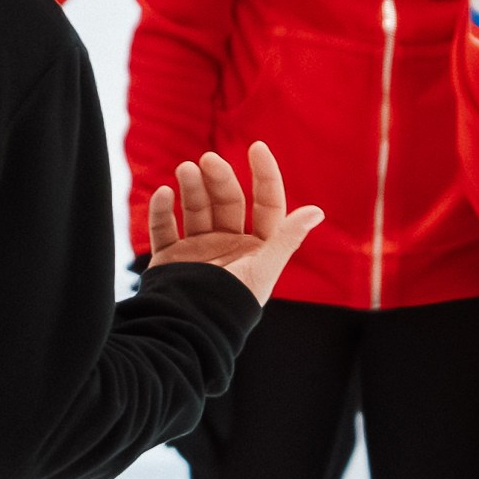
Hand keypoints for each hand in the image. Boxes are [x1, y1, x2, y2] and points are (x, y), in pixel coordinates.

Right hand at [147, 142, 321, 305]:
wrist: (189, 331)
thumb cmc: (233, 304)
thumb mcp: (263, 268)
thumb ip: (286, 238)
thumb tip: (316, 211)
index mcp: (258, 247)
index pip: (267, 203)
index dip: (266, 175)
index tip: (257, 146)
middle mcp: (229, 244)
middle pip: (227, 200)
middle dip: (218, 177)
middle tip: (206, 162)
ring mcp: (199, 250)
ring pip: (195, 208)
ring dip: (191, 186)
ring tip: (185, 170)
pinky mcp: (170, 259)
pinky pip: (164, 228)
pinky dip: (161, 210)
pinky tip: (163, 194)